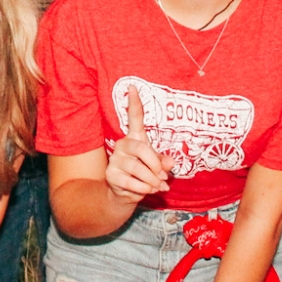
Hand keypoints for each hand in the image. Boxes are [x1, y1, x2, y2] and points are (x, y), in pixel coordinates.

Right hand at [105, 89, 170, 203]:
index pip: (134, 117)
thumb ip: (164, 162)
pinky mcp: (111, 175)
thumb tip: (170, 163)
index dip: (134, 102)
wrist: (124, 194)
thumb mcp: (157, 166)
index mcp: (135, 138)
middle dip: (156, 165)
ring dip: (153, 181)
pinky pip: (133, 182)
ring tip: (157, 186)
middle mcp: (123, 145)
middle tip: (163, 177)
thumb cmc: (144, 174)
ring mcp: (115, 159)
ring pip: (139, 169)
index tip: (132, 86)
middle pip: (142, 149)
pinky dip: (145, 189)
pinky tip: (147, 190)